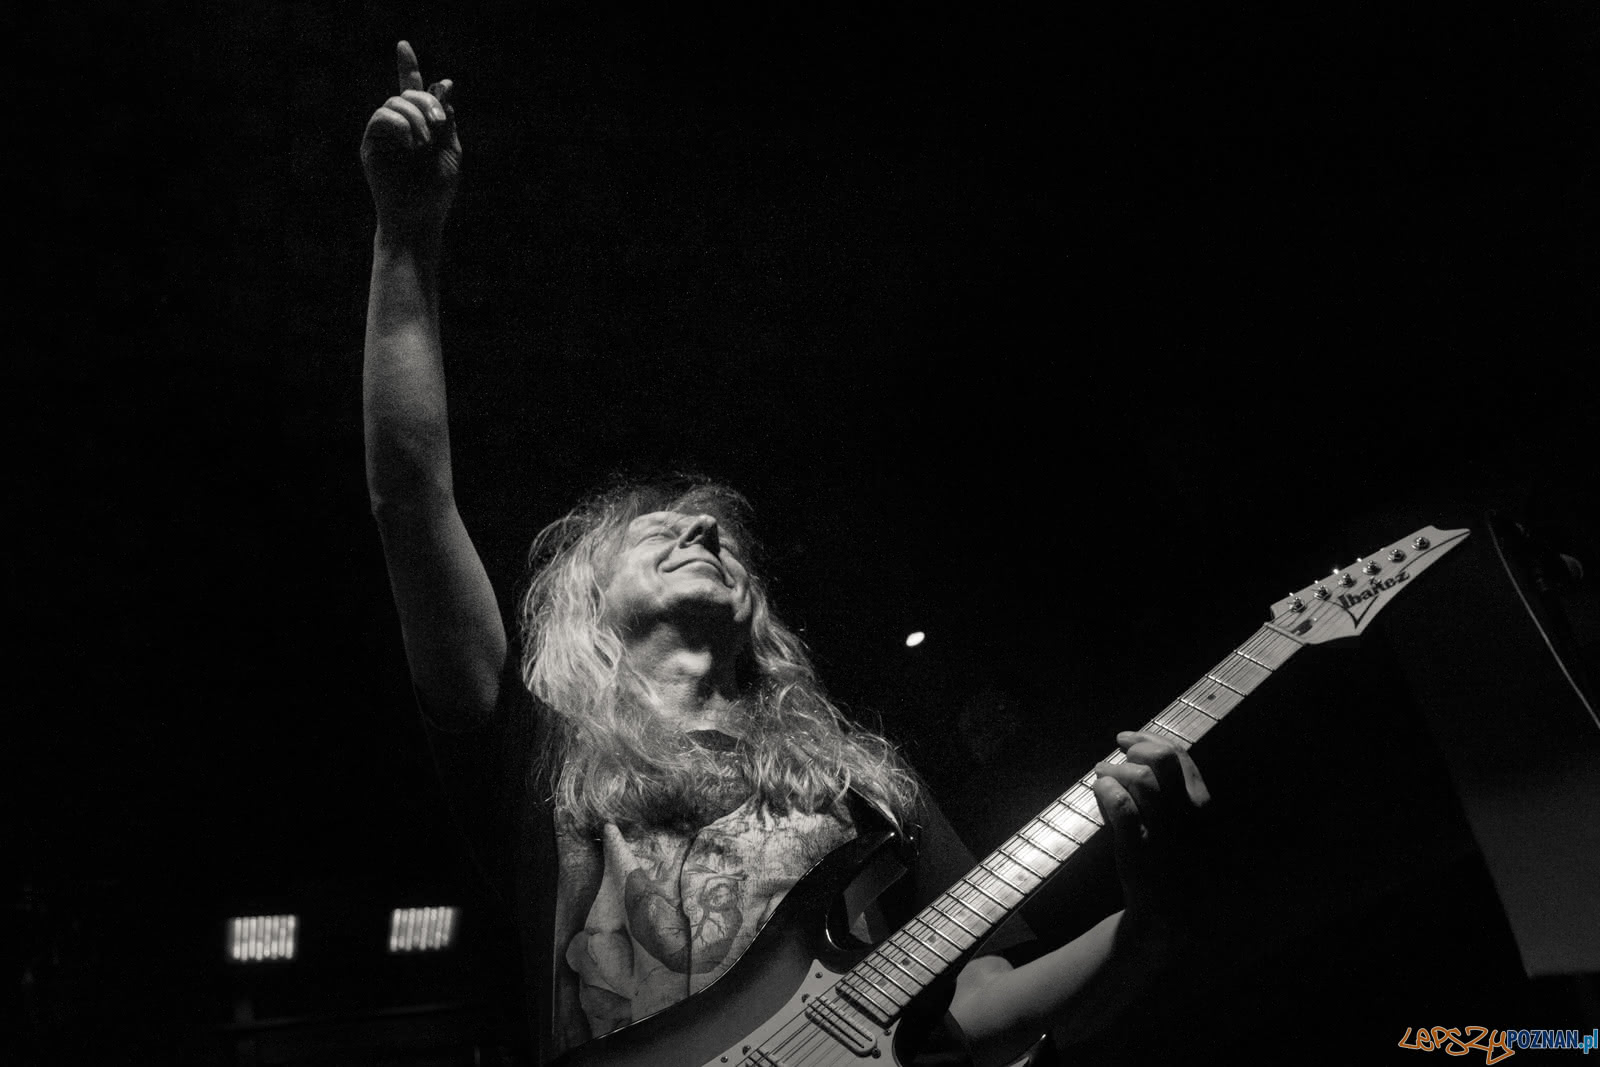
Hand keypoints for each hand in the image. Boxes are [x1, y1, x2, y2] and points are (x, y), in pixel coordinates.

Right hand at [361, 41, 461, 240]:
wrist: (419, 219)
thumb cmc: (437, 191)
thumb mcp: (451, 149)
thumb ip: (446, 118)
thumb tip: (443, 84)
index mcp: (421, 127)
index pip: (412, 91)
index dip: (407, 68)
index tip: (403, 45)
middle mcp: (400, 127)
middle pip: (407, 93)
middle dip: (426, 101)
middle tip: (439, 124)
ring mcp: (383, 135)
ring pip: (394, 102)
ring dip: (416, 117)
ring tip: (425, 144)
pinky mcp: (371, 145)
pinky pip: (381, 117)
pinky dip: (400, 125)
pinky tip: (412, 144)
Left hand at [1092, 730, 1210, 942]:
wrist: (1170, 916)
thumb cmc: (1175, 867)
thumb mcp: (1186, 827)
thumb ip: (1171, 796)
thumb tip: (1139, 760)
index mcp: (1201, 804)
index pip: (1179, 756)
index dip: (1149, 739)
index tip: (1127, 738)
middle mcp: (1186, 813)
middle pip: (1162, 758)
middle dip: (1135, 749)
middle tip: (1116, 754)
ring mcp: (1164, 828)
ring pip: (1139, 778)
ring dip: (1114, 769)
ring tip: (1101, 773)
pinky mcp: (1139, 846)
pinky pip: (1120, 804)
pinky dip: (1105, 790)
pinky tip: (1098, 791)